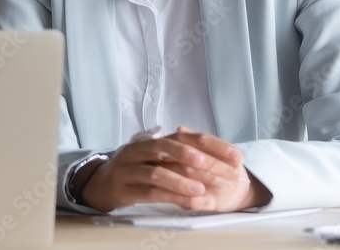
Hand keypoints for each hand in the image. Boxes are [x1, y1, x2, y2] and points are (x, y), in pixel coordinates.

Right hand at [80, 127, 268, 212]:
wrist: (101, 184)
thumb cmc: (135, 170)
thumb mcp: (156, 157)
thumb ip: (181, 152)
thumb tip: (211, 150)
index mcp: (152, 140)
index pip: (186, 136)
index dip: (213, 145)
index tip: (237, 157)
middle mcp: (139, 149)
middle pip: (170, 149)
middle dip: (199, 160)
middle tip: (221, 170)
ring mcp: (129, 168)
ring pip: (157, 172)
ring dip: (182, 181)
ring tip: (202, 190)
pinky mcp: (123, 188)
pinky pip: (149, 192)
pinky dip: (170, 197)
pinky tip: (187, 202)